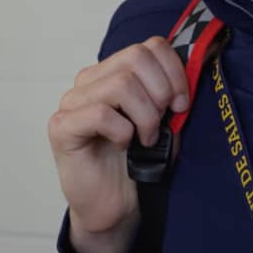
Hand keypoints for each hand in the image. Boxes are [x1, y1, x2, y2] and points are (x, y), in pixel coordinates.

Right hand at [49, 36, 188, 252]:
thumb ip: (171, 93)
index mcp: (115, 72)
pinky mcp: (62, 127)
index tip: (182, 104)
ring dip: (144, 116)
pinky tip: (124, 145)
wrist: (117, 206)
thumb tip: (190, 71)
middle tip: (162, 123)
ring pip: (120, 84)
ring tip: (146, 139)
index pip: (150, 46)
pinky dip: (123, 131)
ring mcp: (73, 101)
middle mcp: (90, 81)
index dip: (174, 72)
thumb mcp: (166, 121)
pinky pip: (101, 114)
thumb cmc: (139, 163)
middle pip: (136, 57)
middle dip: (161, 92)